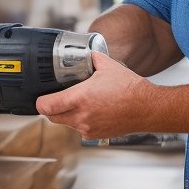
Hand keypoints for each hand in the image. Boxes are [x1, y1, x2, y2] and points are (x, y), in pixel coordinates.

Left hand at [35, 52, 159, 139]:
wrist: (148, 108)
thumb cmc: (130, 89)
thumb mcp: (108, 66)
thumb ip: (91, 58)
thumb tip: (84, 53)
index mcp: (80, 98)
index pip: (46, 106)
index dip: (39, 101)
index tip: (40, 97)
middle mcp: (82, 116)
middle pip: (52, 117)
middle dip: (50, 108)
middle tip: (55, 99)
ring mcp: (88, 128)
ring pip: (65, 123)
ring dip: (65, 114)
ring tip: (75, 103)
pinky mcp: (96, 135)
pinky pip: (79, 129)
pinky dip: (79, 121)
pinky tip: (89, 111)